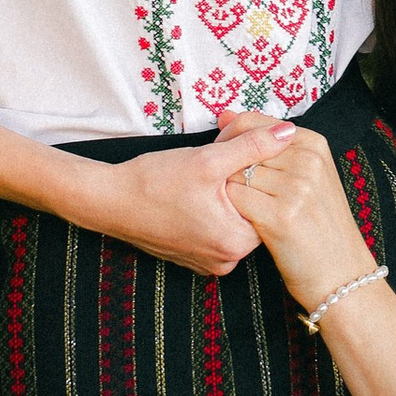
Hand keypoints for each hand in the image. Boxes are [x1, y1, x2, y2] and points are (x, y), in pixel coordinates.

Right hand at [90, 118, 286, 272]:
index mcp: (235, 244)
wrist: (108, 200)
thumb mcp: (208, 159)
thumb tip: (287, 133)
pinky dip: (210, 211)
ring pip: (232, 220)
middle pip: (251, 212)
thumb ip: (252, 146)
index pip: (269, 203)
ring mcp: (207, 262)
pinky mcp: (192, 258)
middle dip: (241, 185)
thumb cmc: (153, 182)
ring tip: (201, 180)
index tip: (232, 159)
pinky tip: (192, 194)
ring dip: (225, 197)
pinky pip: (214, 230)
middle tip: (215, 165)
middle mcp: (225, 261)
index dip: (256, 172)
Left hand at [229, 124, 376, 312]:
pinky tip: (249, 223)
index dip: (232, 142)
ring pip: (235, 174)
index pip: (254, 123)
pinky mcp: (281, 216)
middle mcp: (307, 160)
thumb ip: (269, 145)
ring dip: (232, 193)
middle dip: (228, 168)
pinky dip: (234, 213)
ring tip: (252, 211)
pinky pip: (235, 200)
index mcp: (314, 143)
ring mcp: (296, 187)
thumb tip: (226, 114)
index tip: (229, 162)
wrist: (340, 272)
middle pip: (241, 149)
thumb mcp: (307, 175)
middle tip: (240, 193)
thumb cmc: (317, 224)